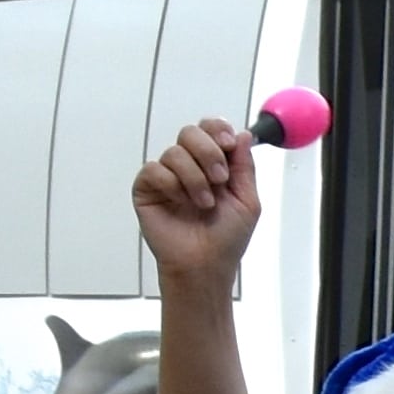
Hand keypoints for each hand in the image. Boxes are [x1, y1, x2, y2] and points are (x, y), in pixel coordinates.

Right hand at [132, 119, 261, 286]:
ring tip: (205, 203)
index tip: (229, 144)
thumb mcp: (247, 200)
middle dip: (209, 152)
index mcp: (213, 164)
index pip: (210, 129)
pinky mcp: (146, 188)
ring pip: (175, 152)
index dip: (218, 130)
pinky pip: (154, 169)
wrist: (205, 264)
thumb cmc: (226, 238)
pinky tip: (181, 203)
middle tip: (220, 179)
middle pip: (190, 132)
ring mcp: (167, 176)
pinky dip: (172, 185)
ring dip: (195, 178)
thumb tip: (243, 133)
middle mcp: (189, 166)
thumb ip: (245, 166)